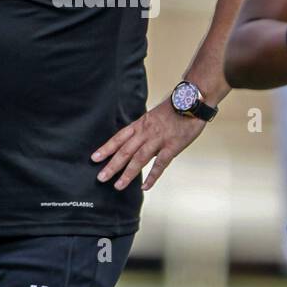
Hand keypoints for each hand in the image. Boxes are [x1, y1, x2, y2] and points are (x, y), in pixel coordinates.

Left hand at [91, 102, 207, 191]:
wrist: (192, 100)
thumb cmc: (175, 108)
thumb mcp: (154, 115)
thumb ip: (145, 128)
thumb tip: (137, 141)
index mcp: (141, 124)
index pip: (119, 138)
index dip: (106, 148)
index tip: (94, 158)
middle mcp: (146, 132)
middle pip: (125, 150)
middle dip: (112, 165)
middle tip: (101, 178)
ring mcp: (159, 139)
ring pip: (139, 158)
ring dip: (127, 173)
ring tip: (118, 186)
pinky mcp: (172, 146)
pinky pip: (160, 164)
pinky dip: (152, 176)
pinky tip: (145, 186)